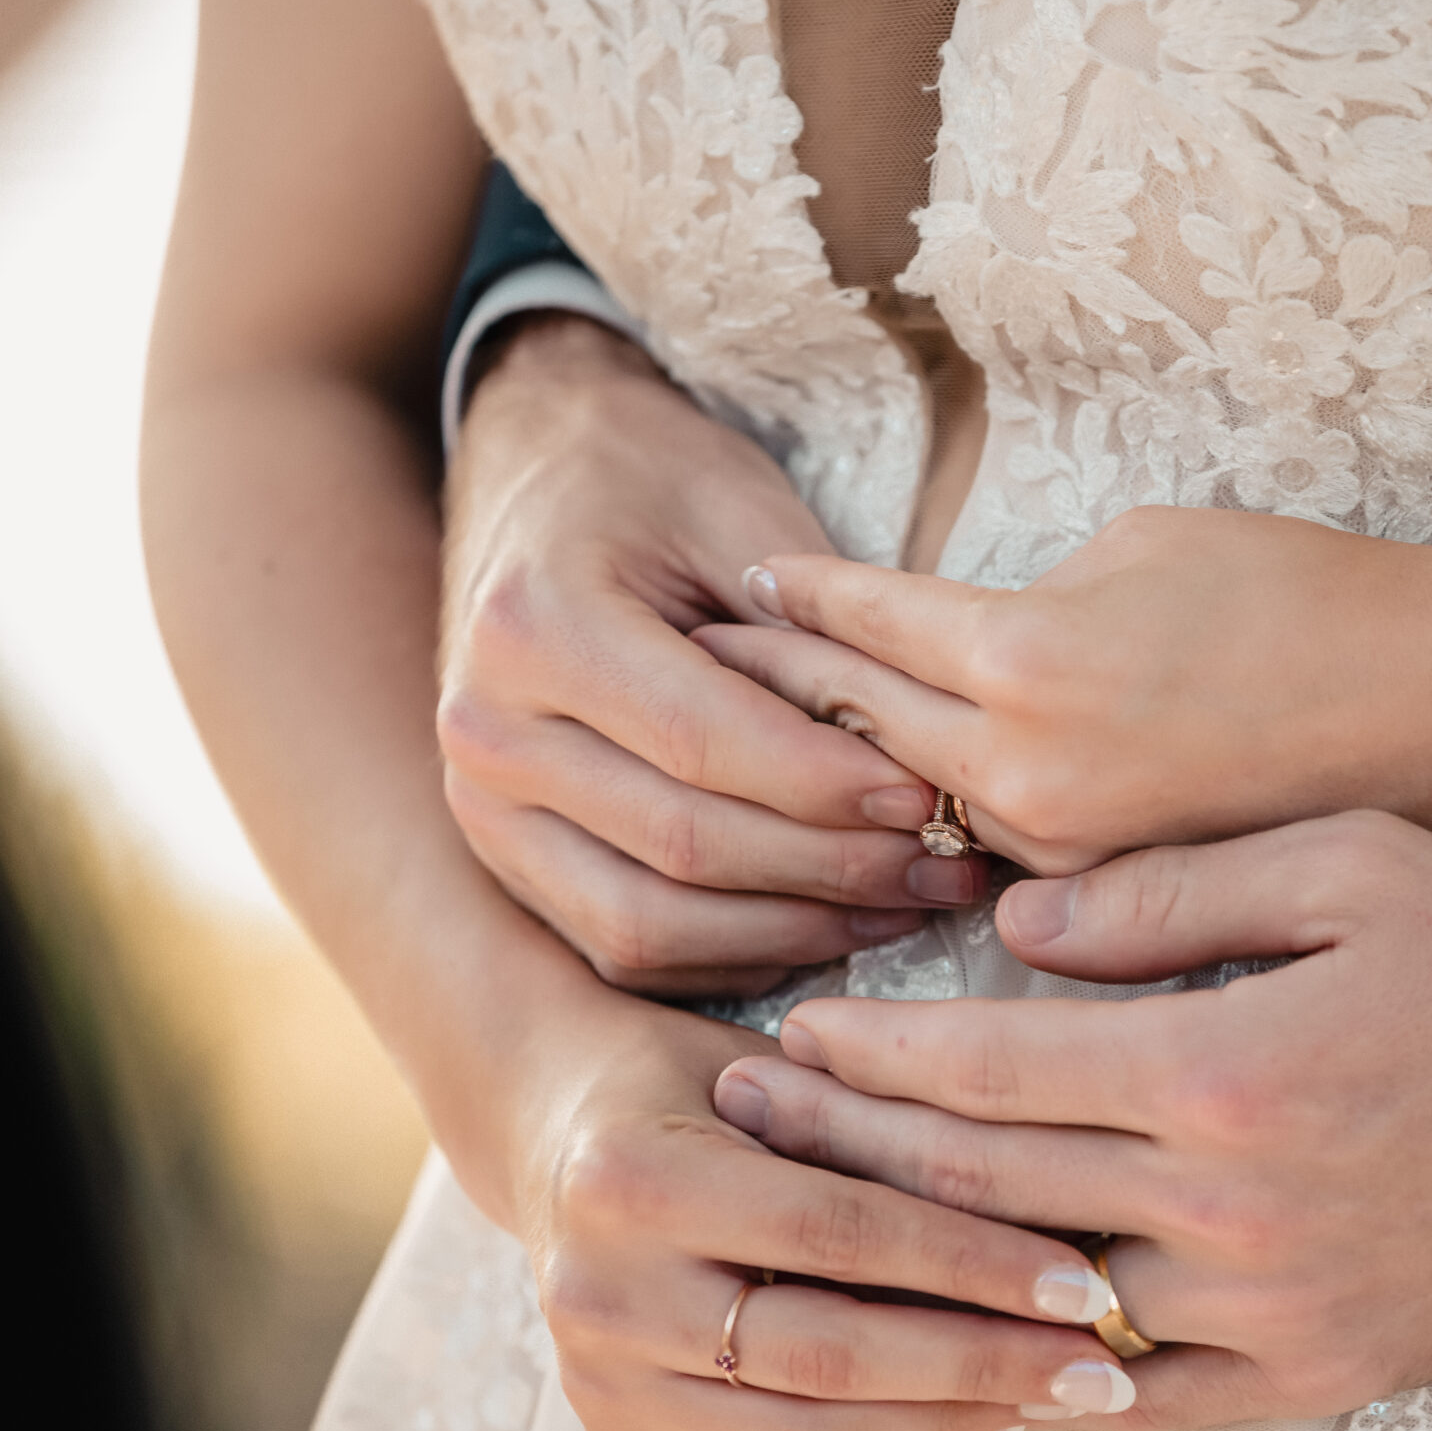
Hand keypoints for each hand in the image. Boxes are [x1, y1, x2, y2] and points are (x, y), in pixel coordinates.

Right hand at [437, 315, 988, 995]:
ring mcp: (484, 808)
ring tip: (904, 904)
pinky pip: (622, 946)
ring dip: (791, 929)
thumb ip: (810, 622)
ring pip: (646, 922)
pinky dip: (733, 953)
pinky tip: (827, 924)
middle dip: (830, 867)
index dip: (825, 783)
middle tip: (947, 863)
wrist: (534, 477)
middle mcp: (488, 730)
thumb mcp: (732, 506)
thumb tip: (919, 746)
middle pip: (680, 843)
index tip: (929, 795)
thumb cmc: (647, 480)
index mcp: (536, 626)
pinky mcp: (507, 859)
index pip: (702, 741)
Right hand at [512, 1006, 1140, 1430]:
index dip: (973, 1261)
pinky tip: (964, 1421)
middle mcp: (598, 1288)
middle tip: (1097, 1369)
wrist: (550, 1123)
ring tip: (1048, 1398)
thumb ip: (877, 1128)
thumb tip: (1055, 1198)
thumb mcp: (774, 1065)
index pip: (840, 1232)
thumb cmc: (691, 1073)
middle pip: (828, 1355)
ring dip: (946, 1422)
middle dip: (982, 1364)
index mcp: (632, 1174)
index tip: (1085, 1280)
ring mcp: (597, 1376)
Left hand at [692, 506, 1431, 874]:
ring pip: (906, 814)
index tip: (741, 584)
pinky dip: (930, 830)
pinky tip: (887, 815)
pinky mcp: (1108, 904)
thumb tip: (945, 643)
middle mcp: (1025, 774)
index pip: (861, 626)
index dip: (793, 602)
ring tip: (755, 747)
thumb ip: (1014, 603)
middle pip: (851, 732)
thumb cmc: (1308, 598)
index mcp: (1026, 658)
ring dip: (832, 777)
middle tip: (692, 666)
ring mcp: (1065, 856)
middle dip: (769, 693)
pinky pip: (985, 863)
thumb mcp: (1142, 544)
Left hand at [712, 813, 1431, 1428]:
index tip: (786, 1037)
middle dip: (845, 1154)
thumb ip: (1167, 895)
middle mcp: (1229, 1210)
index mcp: (1223, 1070)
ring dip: (917, 1262)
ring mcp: (1270, 1311)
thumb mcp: (1350, 862)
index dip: (867, 1057)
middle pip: (982, 1190)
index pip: (985, 1073)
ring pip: (1039, 1297)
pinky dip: (1042, 1371)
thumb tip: (1011, 930)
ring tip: (822, 1224)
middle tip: (745, 1126)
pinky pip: (1141, 1395)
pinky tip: (966, 1341)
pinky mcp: (1317, 1374)